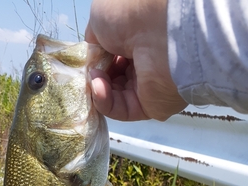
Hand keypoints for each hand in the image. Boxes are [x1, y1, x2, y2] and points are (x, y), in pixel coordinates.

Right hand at [85, 0, 186, 120]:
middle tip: (89, 71)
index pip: (111, 58)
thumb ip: (93, 41)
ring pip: (113, 97)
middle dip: (95, 77)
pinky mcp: (150, 107)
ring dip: (97, 89)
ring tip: (94, 77)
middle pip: (112, 80)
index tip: (86, 61)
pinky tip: (99, 88)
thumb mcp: (100, 17)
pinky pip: (120, 110)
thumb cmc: (132, 12)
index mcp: (136, 40)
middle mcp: (144, 64)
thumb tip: (92, 58)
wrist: (161, 27)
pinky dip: (104, 101)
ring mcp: (148, 87)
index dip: (96, 62)